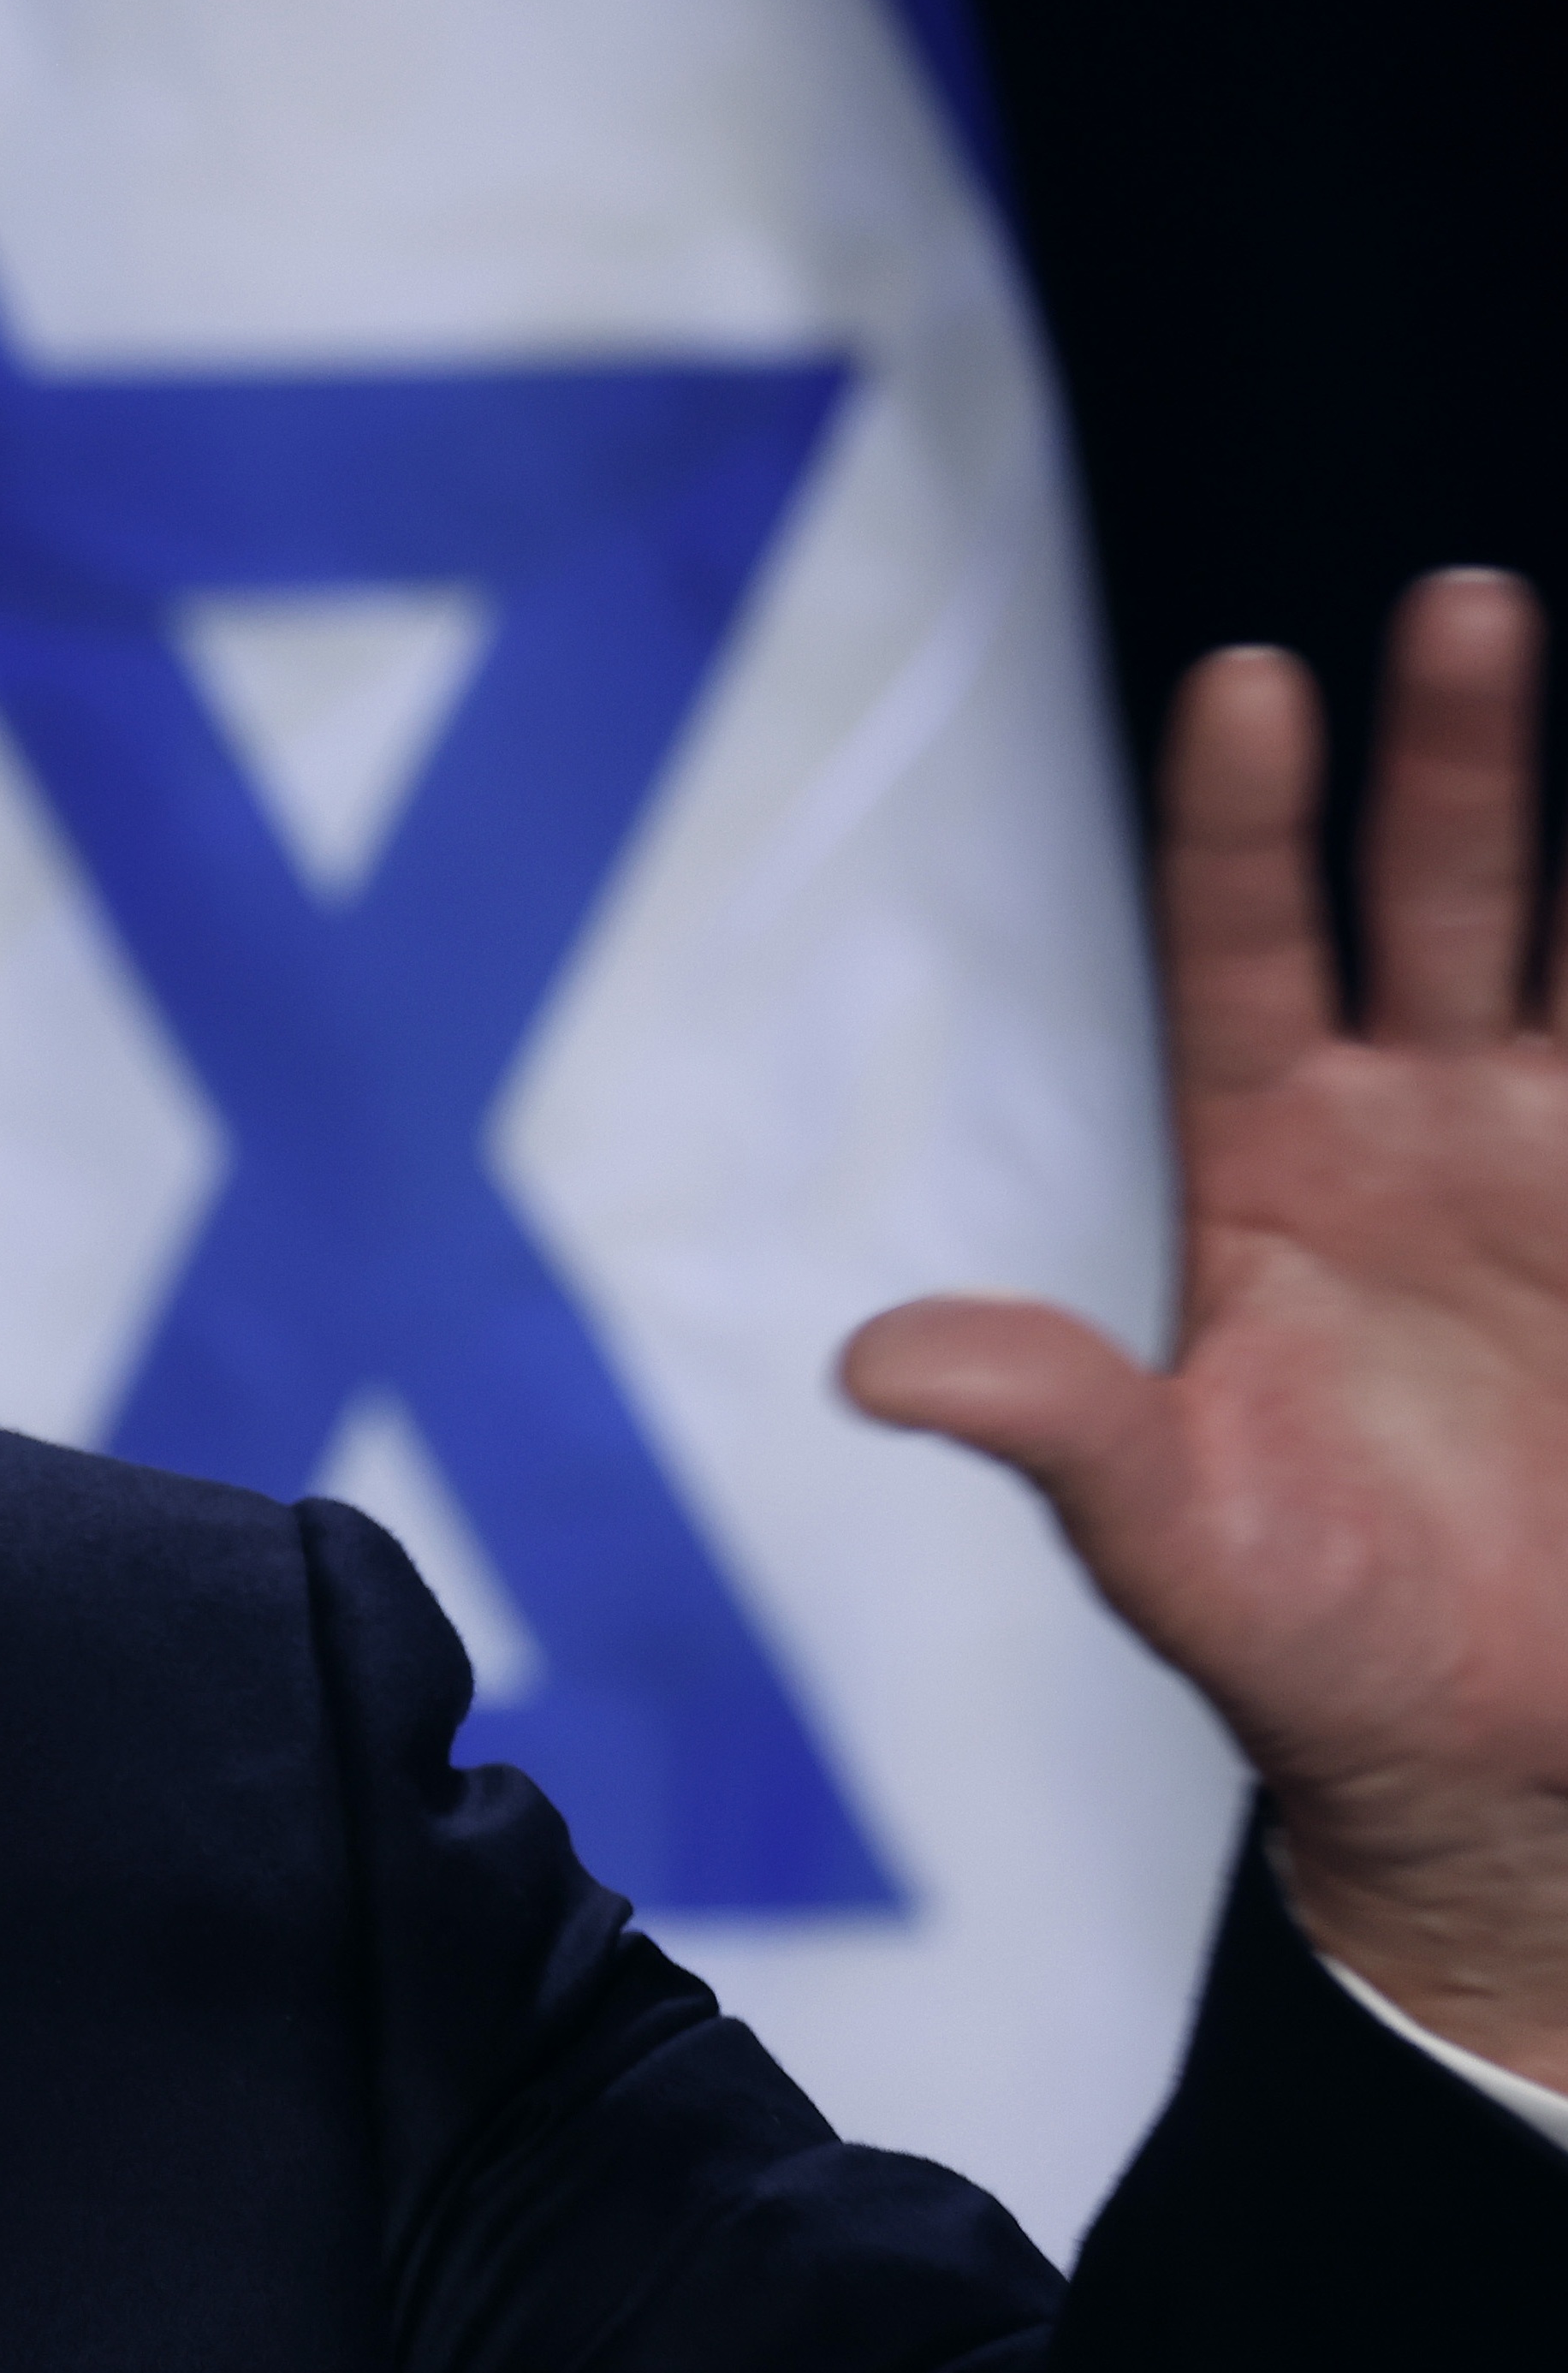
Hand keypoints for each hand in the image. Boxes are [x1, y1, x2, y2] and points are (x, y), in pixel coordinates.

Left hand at [848, 571, 1567, 2087]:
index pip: (1242, 952)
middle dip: (1460, 760)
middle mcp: (1427, 1135)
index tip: (1243, 681)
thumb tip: (874, 1363)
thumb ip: (1051, 1426)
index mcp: (1278, 1175)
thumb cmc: (1312, 1645)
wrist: (1498, 1766)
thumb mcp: (1166, 1533)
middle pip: (1441, 902)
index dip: (1241, 826)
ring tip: (1542, 647)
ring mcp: (1564, 1174)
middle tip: (1461, 606)